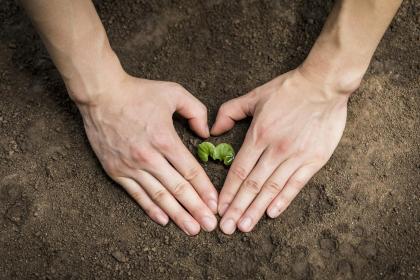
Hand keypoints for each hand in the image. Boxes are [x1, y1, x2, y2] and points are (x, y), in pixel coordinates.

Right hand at [77, 75, 217, 234]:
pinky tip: (163, 220)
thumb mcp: (173, 92)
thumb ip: (196, 111)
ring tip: (191, 229)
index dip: (205, 190)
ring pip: (159, 196)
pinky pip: (136, 194)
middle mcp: (149, 157)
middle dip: (196, 209)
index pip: (190, 171)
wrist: (101, 95)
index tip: (216, 204)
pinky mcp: (116, 171)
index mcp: (165, 139)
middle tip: (209, 226)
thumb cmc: (139, 93)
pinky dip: (150, 209)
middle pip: (178, 189)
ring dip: (177, 215)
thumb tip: (206, 133)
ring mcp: (131, 166)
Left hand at [212, 69, 350, 233]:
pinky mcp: (314, 159)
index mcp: (259, 135)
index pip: (239, 171)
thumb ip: (230, 111)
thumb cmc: (287, 89)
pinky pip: (296, 184)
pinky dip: (283, 200)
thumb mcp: (254, 95)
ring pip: (272, 188)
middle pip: (252, 185)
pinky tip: (272, 213)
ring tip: (244, 226)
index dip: (228, 192)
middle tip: (227, 228)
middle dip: (237, 208)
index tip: (219, 208)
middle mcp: (275, 149)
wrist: (323, 85)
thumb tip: (213, 130)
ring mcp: (295, 156)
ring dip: (256, 209)